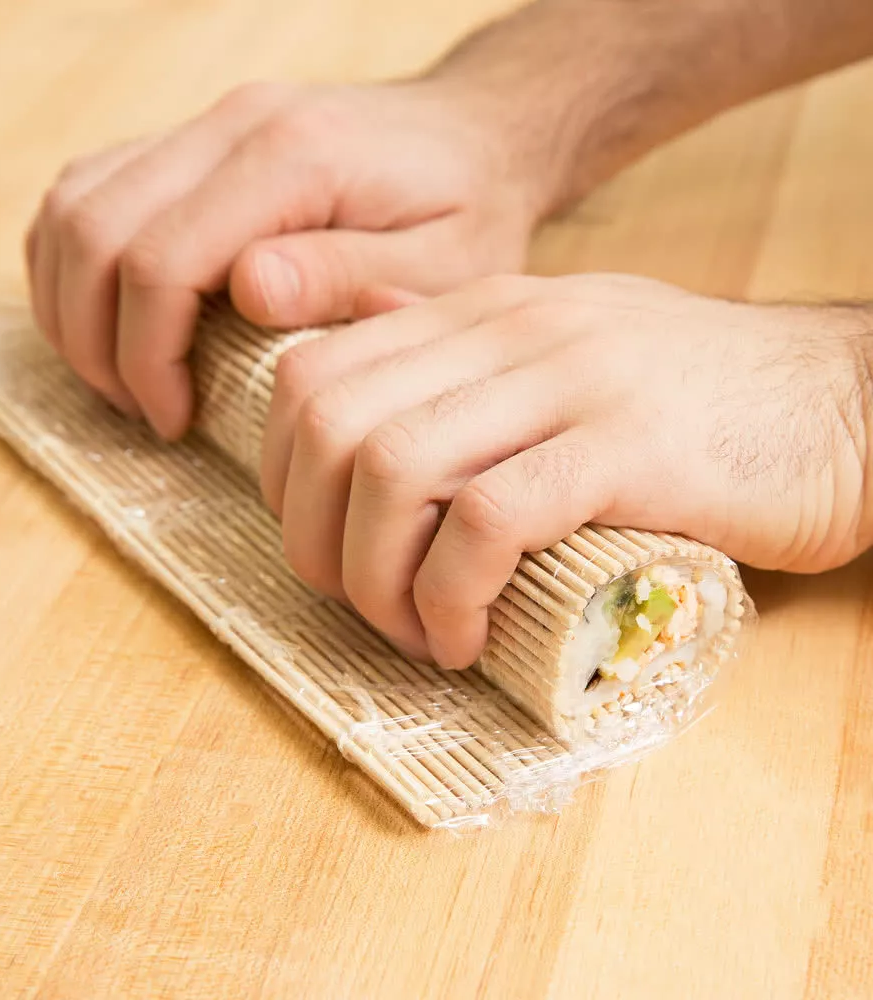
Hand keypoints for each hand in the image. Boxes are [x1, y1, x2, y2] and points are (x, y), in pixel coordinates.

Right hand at [24, 80, 537, 438]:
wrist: (476, 134)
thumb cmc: (468, 211)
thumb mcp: (440, 266)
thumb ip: (345, 277)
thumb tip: (245, 292)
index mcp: (292, 159)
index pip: (160, 260)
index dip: (146, 357)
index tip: (175, 419)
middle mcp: (231, 125)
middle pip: (92, 228)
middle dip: (96, 339)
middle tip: (141, 407)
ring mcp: (206, 125)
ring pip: (72, 203)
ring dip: (72, 300)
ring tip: (120, 374)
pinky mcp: (194, 140)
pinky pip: (90, 190)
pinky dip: (77, 262)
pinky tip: (111, 318)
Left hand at [262, 273, 872, 668]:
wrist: (845, 399)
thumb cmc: (692, 398)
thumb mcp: (564, 347)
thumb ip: (459, 342)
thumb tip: (362, 327)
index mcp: (479, 312)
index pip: (312, 375)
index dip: (283, 476)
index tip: (322, 545)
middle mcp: (509, 332)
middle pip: (333, 426)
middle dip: (315, 540)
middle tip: (360, 607)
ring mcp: (568, 383)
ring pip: (395, 469)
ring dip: (376, 580)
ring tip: (419, 636)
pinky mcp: (628, 448)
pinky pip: (490, 518)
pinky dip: (451, 594)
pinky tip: (467, 640)